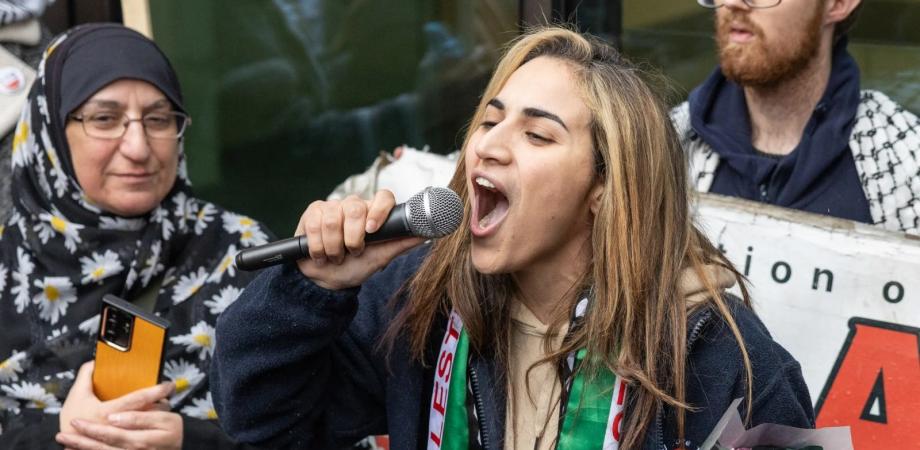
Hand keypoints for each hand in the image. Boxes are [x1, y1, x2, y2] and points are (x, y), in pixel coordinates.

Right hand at [57, 362, 178, 448]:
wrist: (70, 441)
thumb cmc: (74, 418)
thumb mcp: (77, 394)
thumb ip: (86, 375)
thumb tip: (97, 361)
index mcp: (107, 412)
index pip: (139, 399)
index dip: (156, 391)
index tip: (168, 385)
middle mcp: (116, 426)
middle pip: (149, 414)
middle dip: (162, 404)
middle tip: (166, 396)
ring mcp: (122, 436)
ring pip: (149, 425)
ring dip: (158, 415)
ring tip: (160, 406)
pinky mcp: (125, 443)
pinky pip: (144, 433)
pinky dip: (150, 425)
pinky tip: (151, 419)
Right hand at [295, 190, 422, 289]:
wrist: (326, 279)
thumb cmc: (355, 266)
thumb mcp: (380, 257)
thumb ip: (400, 243)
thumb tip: (427, 234)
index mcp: (374, 212)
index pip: (383, 196)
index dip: (379, 210)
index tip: (372, 230)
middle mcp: (354, 205)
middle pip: (354, 207)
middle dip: (352, 237)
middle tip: (352, 253)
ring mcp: (332, 206)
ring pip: (332, 220)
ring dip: (333, 247)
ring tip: (336, 257)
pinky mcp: (313, 212)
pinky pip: (315, 225)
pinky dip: (318, 246)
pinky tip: (320, 254)